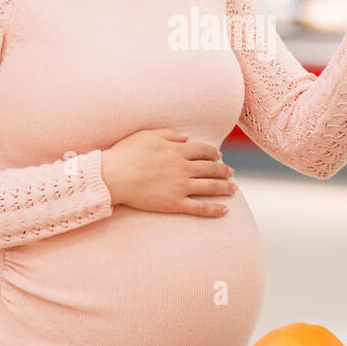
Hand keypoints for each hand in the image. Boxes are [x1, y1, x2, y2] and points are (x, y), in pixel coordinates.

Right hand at [100, 128, 235, 216]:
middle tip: (231, 173)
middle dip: (224, 170)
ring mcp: (180, 186)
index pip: (203, 150)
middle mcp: (182, 168)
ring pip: (210, 187)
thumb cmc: (126, 154)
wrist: (113, 176)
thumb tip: (186, 136)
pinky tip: (225, 210)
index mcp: (177, 151)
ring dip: (225, 188)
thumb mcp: (146, 135)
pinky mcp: (174, 203)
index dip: (214, 153)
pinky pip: (199, 207)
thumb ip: (168, 134)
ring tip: (234, 189)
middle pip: (211, 168)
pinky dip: (214, 209)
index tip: (219, 156)